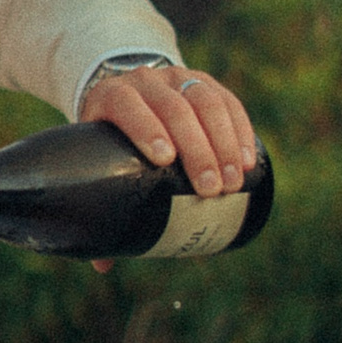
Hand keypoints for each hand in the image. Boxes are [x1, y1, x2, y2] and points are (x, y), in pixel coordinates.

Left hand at [82, 64, 257, 197]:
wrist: (126, 95)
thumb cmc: (109, 138)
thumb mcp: (94, 154)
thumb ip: (98, 200)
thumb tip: (103, 264)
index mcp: (111, 95)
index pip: (128, 105)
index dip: (146, 129)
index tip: (165, 160)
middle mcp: (145, 81)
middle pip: (174, 109)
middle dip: (196, 150)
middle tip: (210, 189)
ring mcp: (177, 78)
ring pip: (206, 103)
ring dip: (224, 144)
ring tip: (233, 182)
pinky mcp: (205, 82)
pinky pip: (229, 102)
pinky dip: (241, 132)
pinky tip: (247, 161)